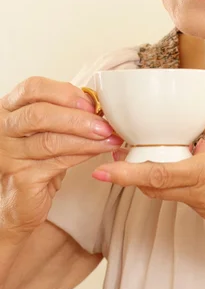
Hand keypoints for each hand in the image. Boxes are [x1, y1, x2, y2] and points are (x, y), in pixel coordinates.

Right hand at [0, 77, 123, 233]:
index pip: (33, 87)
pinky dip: (83, 155)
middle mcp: (3, 129)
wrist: (19, 200)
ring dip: (87, 139)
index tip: (90, 102)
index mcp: (10, 108)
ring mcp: (9, 154)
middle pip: (40, 114)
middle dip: (77, 118)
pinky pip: (58, 163)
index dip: (64, 92)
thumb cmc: (36, 158)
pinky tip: (97, 151)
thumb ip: (65, 111)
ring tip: (109, 138)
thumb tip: (95, 102)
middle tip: (104, 124)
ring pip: (51, 140)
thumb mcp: (48, 128)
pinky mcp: (21, 178)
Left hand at [93, 64, 204, 252]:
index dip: (126, 174)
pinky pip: (191, 199)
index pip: (157, 176)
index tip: (103, 170)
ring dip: (159, 176)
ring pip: (172, 194)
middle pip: (156, 188)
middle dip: (133, 174)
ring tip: (157, 152)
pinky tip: (197, 161)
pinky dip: (183, 181)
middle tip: (120, 155)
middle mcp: (204, 198)